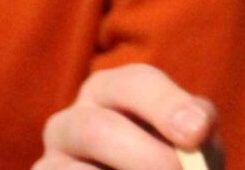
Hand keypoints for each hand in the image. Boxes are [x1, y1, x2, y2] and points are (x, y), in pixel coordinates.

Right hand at [37, 65, 222, 169]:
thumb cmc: (170, 162)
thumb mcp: (190, 144)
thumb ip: (196, 132)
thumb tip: (195, 133)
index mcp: (110, 91)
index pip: (135, 83)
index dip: (167, 105)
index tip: (196, 134)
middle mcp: (69, 122)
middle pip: (98, 129)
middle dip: (147, 157)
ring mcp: (48, 163)